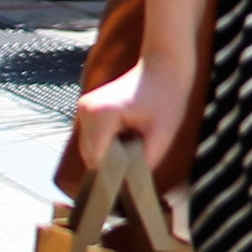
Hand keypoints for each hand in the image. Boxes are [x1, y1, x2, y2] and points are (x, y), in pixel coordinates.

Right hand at [73, 58, 190, 175]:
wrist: (164, 65)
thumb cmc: (167, 96)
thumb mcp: (163, 134)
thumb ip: (145, 162)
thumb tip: (130, 186)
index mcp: (100, 115)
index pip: (98, 161)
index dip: (115, 174)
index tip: (133, 180)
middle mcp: (85, 111)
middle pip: (91, 157)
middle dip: (113, 164)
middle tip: (139, 162)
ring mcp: (83, 108)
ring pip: (91, 149)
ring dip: (110, 155)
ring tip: (136, 144)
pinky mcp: (87, 109)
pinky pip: (93, 139)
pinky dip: (108, 144)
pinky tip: (129, 137)